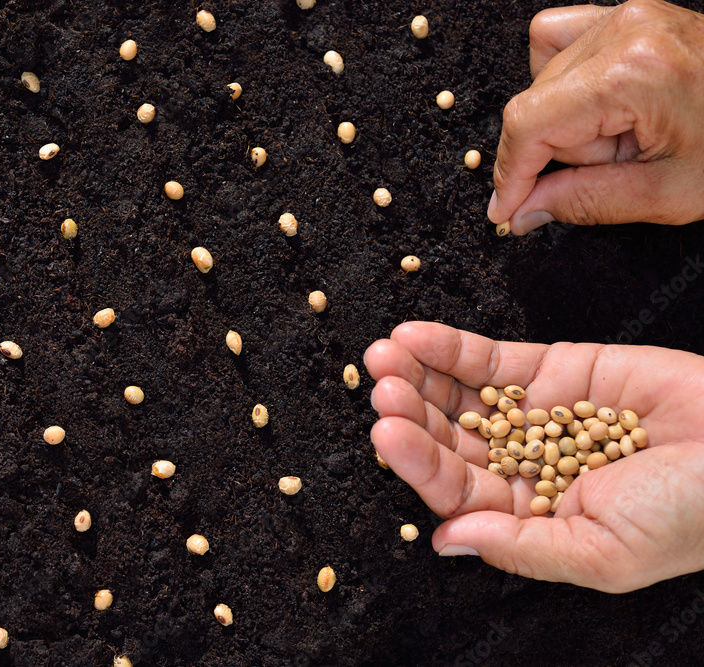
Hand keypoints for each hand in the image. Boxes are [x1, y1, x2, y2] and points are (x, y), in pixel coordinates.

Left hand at [364, 321, 703, 592]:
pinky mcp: (552, 369)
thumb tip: (445, 542)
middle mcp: (520, 465)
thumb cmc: (689, 515)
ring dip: (418, 375)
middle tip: (381, 387)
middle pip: (447, 438)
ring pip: (459, 395)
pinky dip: (451, 346)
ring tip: (384, 355)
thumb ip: (521, 547)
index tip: (386, 433)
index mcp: (527, 515)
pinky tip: (416, 336)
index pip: (455, 489)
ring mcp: (531, 414)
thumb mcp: (604, 553)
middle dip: (410, 412)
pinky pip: (490, 359)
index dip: (418, 461)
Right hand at [488, 0, 703, 233]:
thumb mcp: (664, 194)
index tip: (507, 209)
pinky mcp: (630, 15)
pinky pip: (558, 39)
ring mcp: (627, 16)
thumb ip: (580, 202)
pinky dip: (562, 79)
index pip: (528, 124)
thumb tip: (521, 210)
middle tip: (610, 169)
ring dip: (567, 121)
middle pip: (534, 104)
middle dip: (555, 152)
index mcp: (634, 73)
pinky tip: (597, 105)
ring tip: (623, 137)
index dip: (509, 174)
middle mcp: (625, 33)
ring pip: (542, 78)